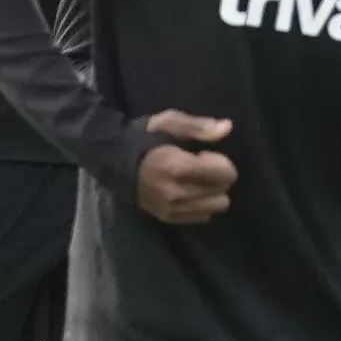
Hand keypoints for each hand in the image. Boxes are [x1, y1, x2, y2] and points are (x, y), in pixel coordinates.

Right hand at [132, 109, 236, 225]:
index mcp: (179, 167)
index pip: (224, 174)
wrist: (112, 162)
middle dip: (218, 178)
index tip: (203, 154)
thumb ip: (200, 127)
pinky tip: (188, 191)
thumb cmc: (144, 138)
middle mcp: (178, 193)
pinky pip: (202, 217)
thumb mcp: (170, 122)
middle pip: (223, 193)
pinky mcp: (168, 218)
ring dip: (212, 193)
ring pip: (215, 207)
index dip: (221, 161)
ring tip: (195, 180)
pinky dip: (201, 204)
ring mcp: (173, 209)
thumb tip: (228, 127)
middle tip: (199, 167)